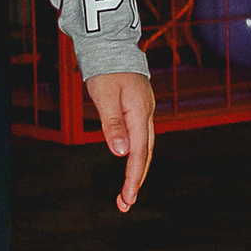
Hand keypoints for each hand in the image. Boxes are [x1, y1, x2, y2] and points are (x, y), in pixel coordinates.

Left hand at [87, 70, 153, 212]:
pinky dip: (137, 157)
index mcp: (139, 111)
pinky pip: (141, 139)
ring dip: (137, 171)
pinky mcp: (139, 111)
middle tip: (125, 204)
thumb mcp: (104, 95)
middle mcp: (146, 114)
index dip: (133, 177)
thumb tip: (121, 153)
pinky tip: (130, 167)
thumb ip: (113, 124)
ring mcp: (145, 112)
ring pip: (145, 148)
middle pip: (145, 154)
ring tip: (126, 193)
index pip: (139, 152)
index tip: (127, 198)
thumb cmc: (106, 69)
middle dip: (136, 181)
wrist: (112, 45)